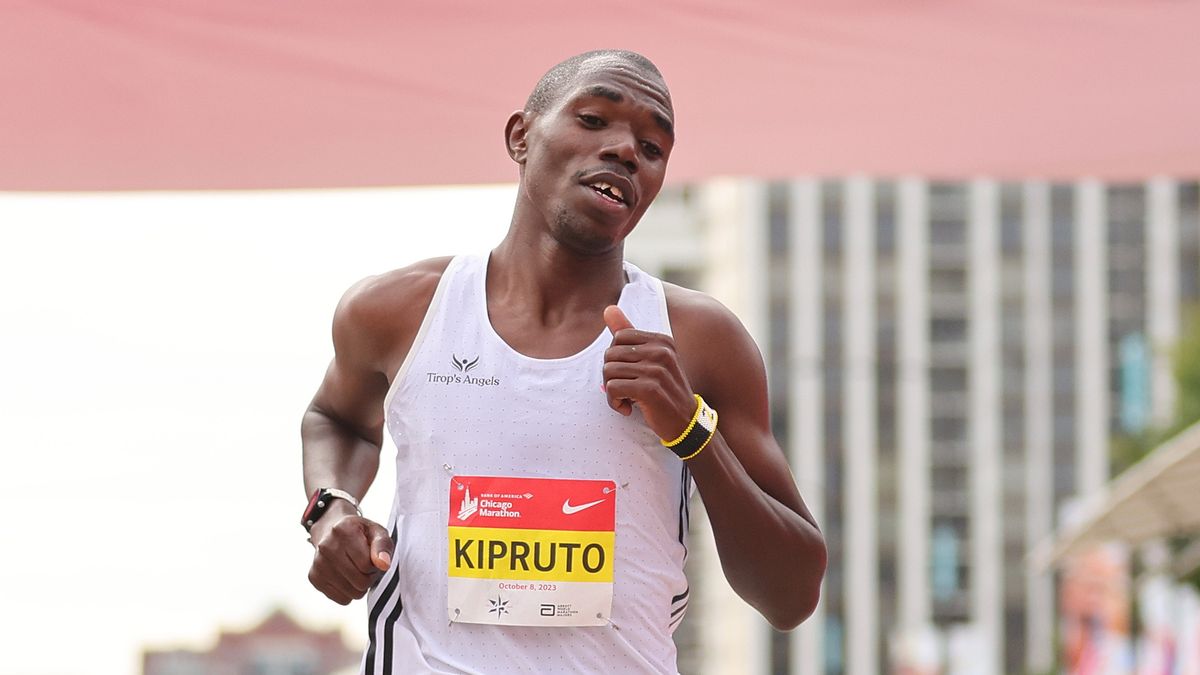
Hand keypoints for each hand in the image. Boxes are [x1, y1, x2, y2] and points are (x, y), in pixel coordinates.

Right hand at [307, 503, 393, 604]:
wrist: (331, 531)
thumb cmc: (359, 533)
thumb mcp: (376, 532)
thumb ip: (383, 546)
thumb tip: (383, 564)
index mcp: (343, 530)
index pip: (367, 565)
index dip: (376, 565)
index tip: (373, 557)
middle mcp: (326, 546)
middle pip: (360, 582)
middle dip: (369, 577)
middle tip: (366, 566)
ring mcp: (318, 563)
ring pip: (352, 594)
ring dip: (360, 586)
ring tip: (357, 570)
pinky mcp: (314, 578)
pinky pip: (342, 599)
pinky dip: (349, 593)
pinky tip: (346, 577)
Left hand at [602, 305, 697, 441]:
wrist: (685, 423)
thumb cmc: (664, 391)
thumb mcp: (650, 360)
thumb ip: (629, 334)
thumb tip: (608, 308)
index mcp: (662, 341)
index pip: (619, 338)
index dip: (616, 359)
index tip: (629, 375)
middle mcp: (661, 351)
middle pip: (610, 354)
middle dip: (611, 376)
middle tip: (625, 390)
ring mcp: (656, 370)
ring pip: (608, 372)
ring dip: (612, 392)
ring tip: (627, 400)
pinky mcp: (650, 389)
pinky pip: (612, 388)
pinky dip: (615, 402)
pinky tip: (628, 409)